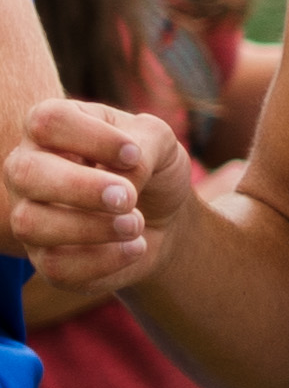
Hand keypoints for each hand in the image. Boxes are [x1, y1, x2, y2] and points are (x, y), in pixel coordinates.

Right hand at [5, 101, 185, 308]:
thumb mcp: (160, 141)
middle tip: (128, 197)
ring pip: (31, 224)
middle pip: (25, 172)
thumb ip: (145, 144)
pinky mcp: (43, 259)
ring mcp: (29, 215)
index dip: (93, 138)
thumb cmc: (151, 168)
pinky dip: (104, 260)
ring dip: (92, 227)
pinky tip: (136, 248)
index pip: (47, 121)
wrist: (164, 217)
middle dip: (81, 187)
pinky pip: (56, 267)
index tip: (134, 154)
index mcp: (51, 129)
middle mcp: (28, 170)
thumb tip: (122, 178)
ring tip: (136, 224)